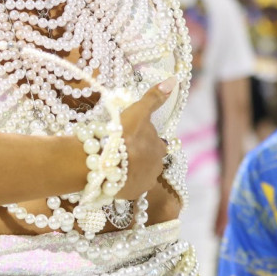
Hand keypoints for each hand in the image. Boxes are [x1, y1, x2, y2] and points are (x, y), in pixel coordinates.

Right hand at [115, 77, 175, 198]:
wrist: (103, 164)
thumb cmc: (122, 136)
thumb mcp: (138, 113)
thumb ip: (154, 98)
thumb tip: (173, 80)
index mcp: (159, 148)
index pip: (154, 141)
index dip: (141, 137)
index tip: (129, 135)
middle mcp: (156, 168)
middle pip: (147, 158)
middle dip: (136, 154)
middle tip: (118, 147)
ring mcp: (143, 184)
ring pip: (137, 172)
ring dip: (129, 168)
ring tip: (112, 161)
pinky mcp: (129, 195)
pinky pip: (127, 186)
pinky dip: (121, 180)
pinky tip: (110, 173)